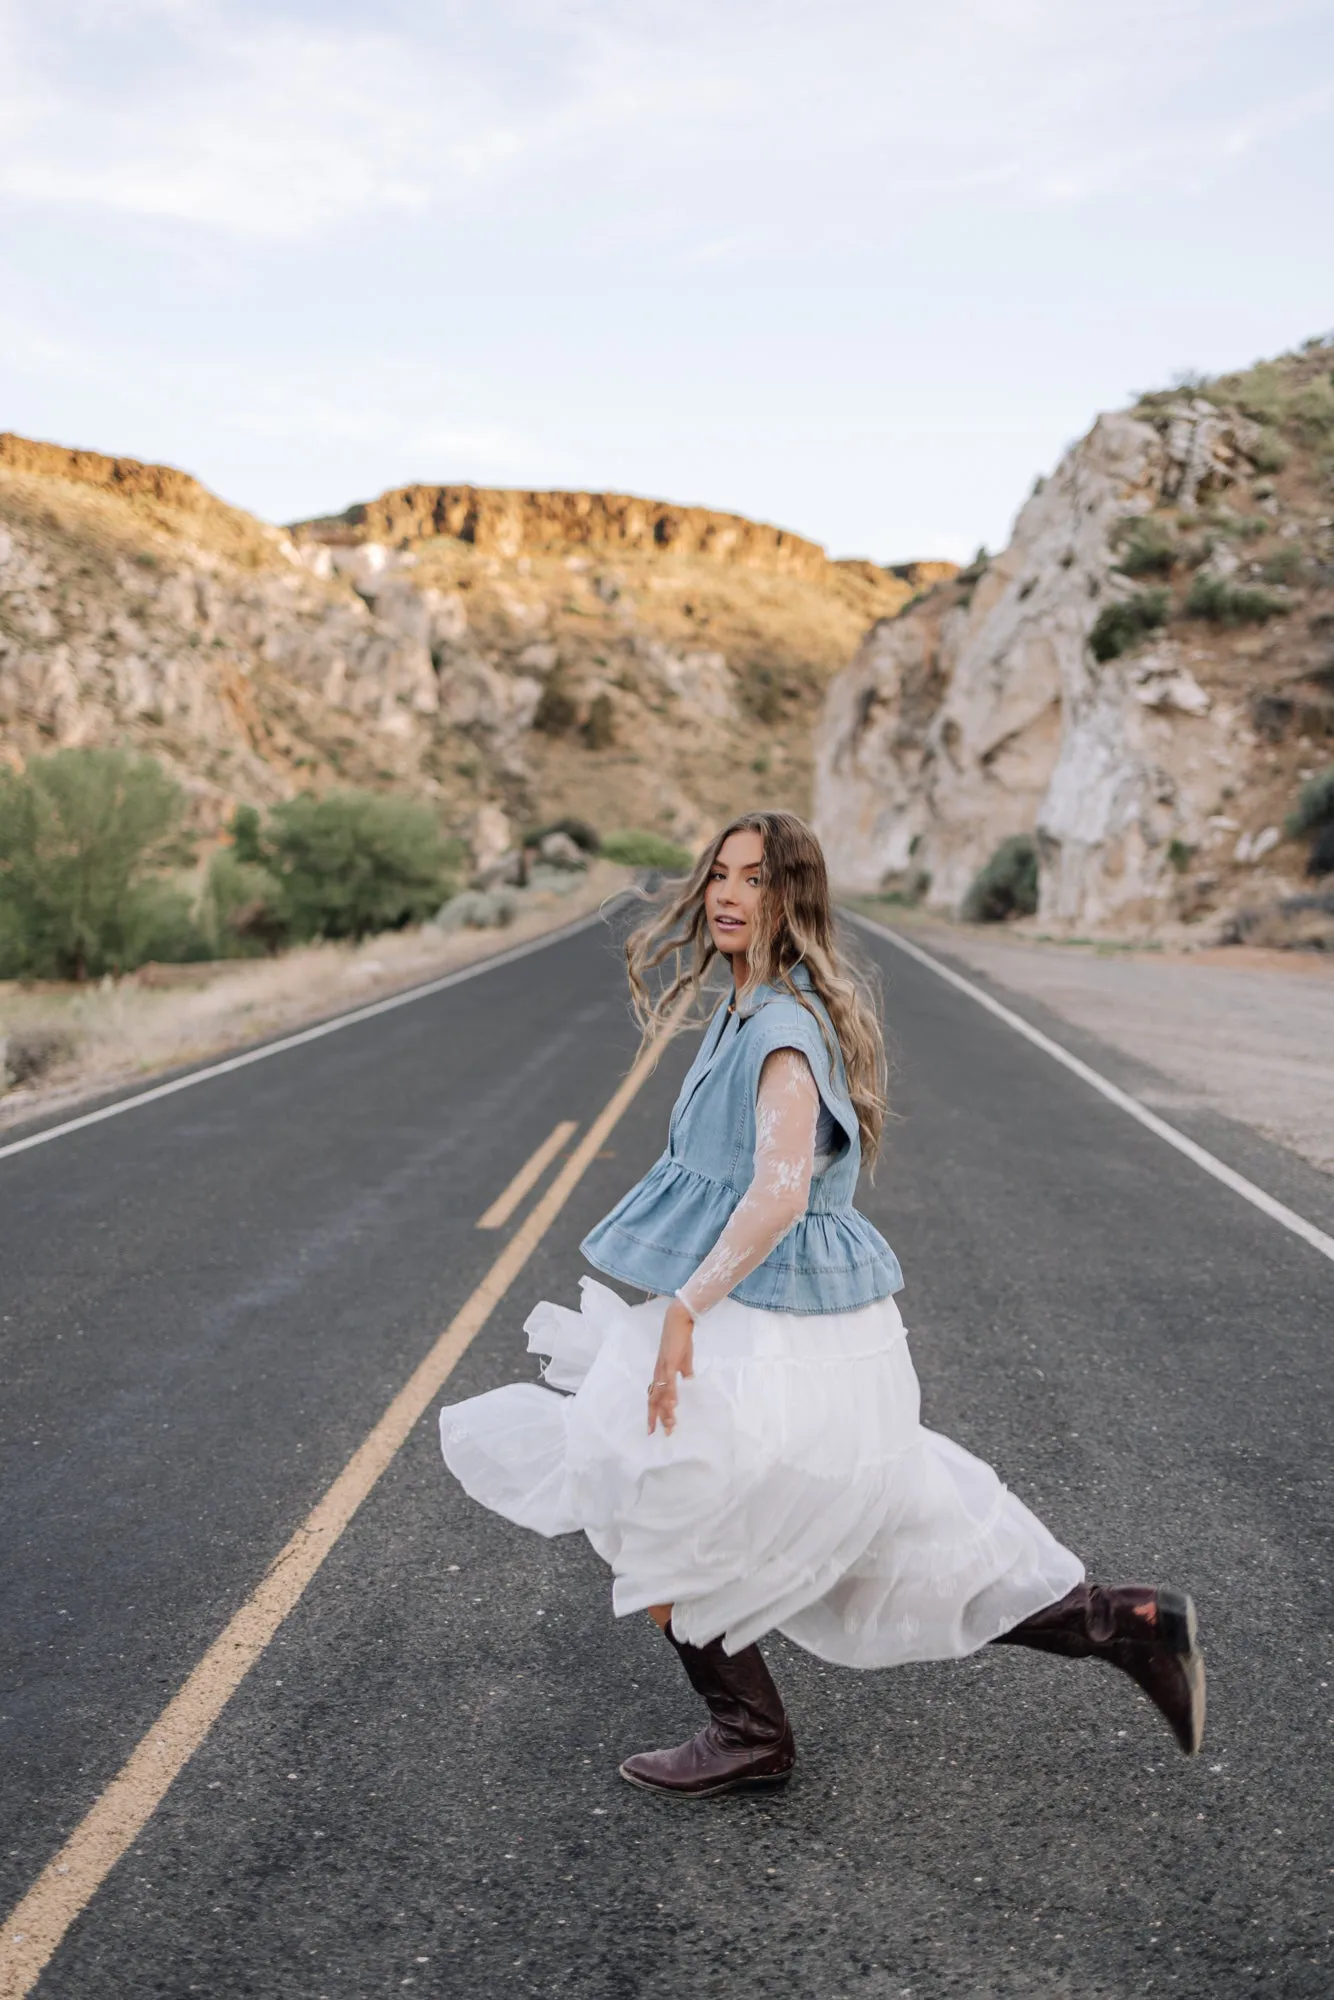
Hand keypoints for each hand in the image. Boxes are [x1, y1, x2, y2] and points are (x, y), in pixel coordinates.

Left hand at [647, 1298, 694, 1435]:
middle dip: (656, 1417)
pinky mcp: (670, 1363)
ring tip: (670, 1425)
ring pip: (661, 1394)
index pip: (654, 1396)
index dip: (654, 1412)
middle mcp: (658, 1373)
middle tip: (660, 1433)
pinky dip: (670, 1394)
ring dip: (665, 1410)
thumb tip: (688, 1380)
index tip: (655, 1428)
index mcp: (661, 1373)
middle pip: (653, 1399)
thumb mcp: (684, 1359)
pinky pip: (668, 1382)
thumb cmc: (681, 1339)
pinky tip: (673, 1404)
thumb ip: (684, 1371)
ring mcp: (663, 1368)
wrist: (679, 1321)